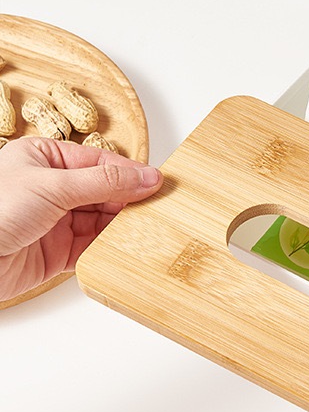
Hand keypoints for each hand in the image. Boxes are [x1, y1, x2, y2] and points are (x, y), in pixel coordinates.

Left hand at [0, 137, 162, 301]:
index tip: (159, 183)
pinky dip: (111, 248)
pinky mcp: (58, 252)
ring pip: (102, 221)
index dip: (130, 173)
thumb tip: (146, 177)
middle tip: (160, 207)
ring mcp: (56, 221)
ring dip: (123, 226)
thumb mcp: (53, 186)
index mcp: (45, 159)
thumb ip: (104, 182)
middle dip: (130, 200)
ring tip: (149, 228)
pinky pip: (94, 247)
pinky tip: (126, 247)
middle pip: (105, 192)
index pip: (100, 163)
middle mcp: (52, 189)